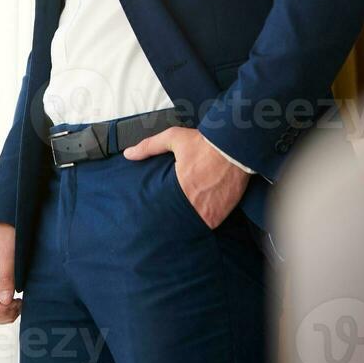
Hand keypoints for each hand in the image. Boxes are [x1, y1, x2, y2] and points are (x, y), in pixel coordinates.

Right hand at [0, 223, 20, 323]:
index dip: (0, 311)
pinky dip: (6, 307)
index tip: (16, 304)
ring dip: (5, 312)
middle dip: (3, 314)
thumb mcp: (8, 253)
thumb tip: (5, 301)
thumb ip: (7, 277)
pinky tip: (17, 299)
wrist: (4, 223)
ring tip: (20, 302)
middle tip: (20, 304)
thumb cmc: (4, 234)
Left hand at [123, 127, 248, 228]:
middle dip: (177, 217)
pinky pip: (214, 222)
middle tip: (174, 214)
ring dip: (193, 220)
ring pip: (197, 223)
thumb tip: (128, 154)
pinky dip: (209, 219)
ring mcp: (212, 210)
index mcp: (181, 189)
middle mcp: (196, 204)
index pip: (165, 210)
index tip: (161, 210)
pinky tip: (206, 212)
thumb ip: (149, 147)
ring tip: (189, 215)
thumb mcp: (173, 139)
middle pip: (181, 219)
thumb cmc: (204, 143)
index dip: (163, 211)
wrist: (235, 145)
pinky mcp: (225, 211)